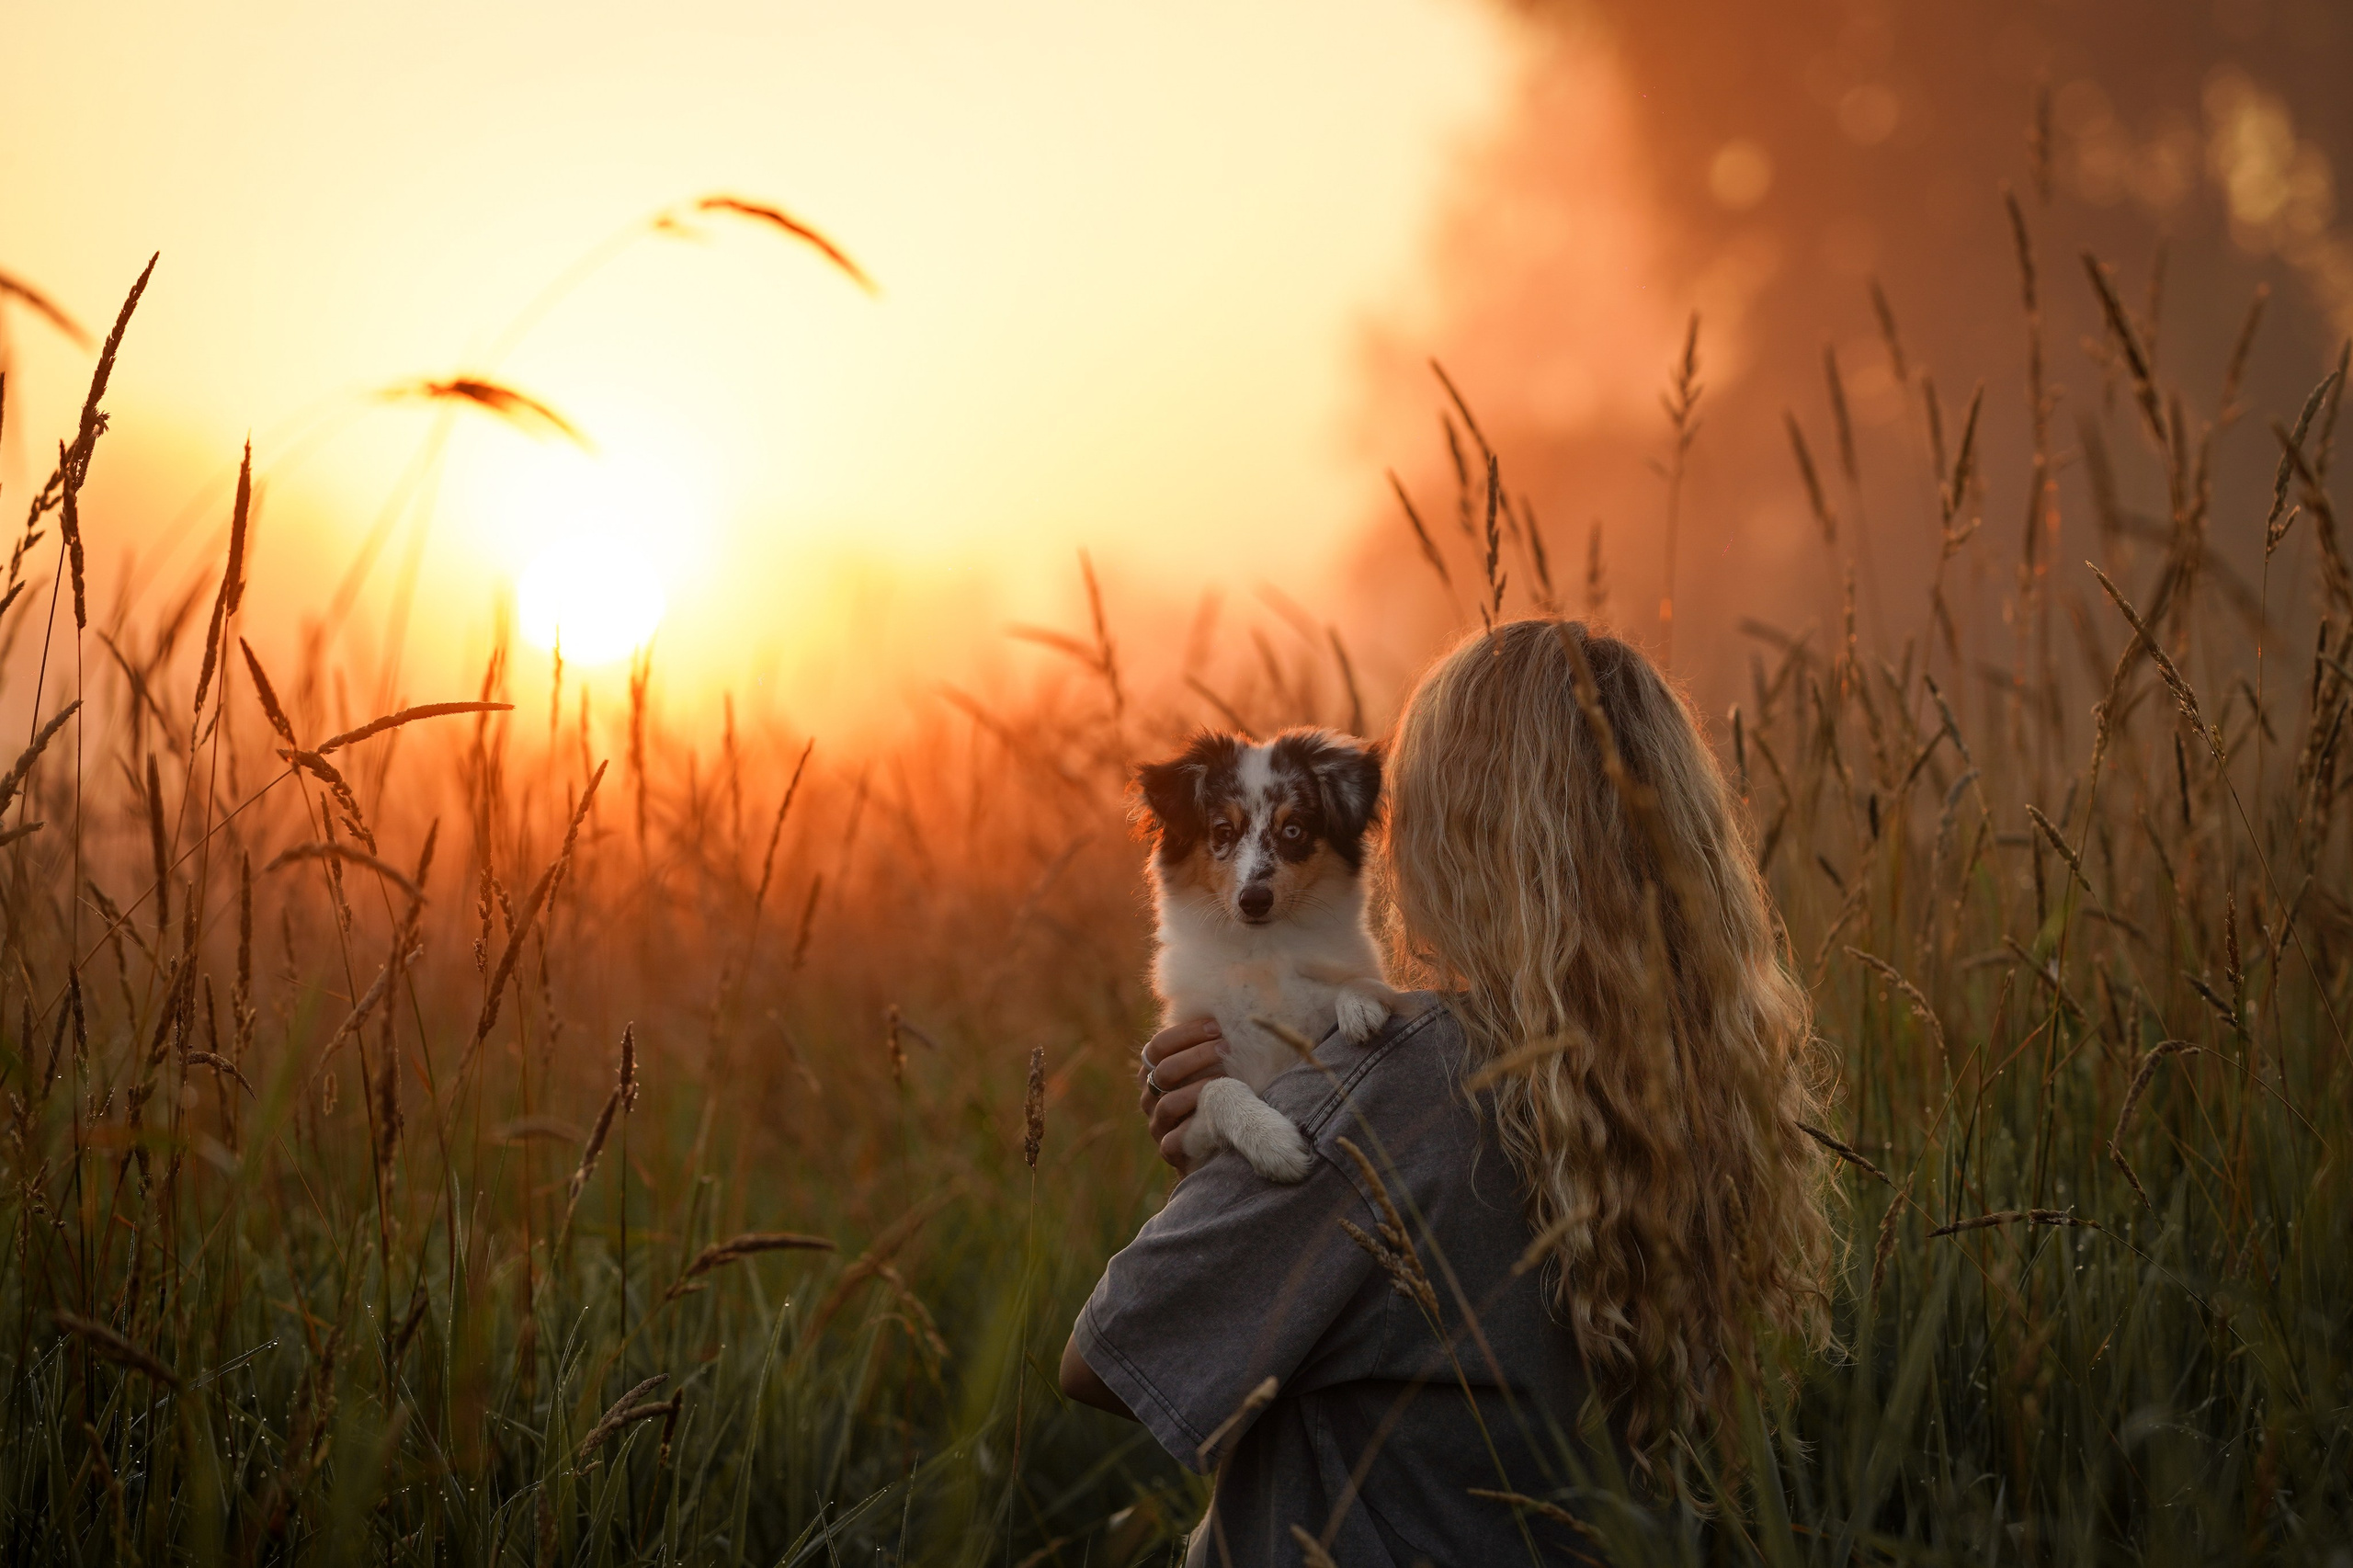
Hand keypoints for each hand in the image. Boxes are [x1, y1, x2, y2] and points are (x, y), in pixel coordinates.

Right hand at [1139, 1018, 1224, 1174]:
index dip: (1184, 1033)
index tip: (1216, 1026)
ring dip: (1200, 1088)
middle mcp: (1150, 1096)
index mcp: (1154, 1072)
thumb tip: (1228, 1011)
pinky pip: (1174, 1139)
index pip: (1157, 1046)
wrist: (1218, 1146)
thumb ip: (1209, 1045)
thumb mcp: (1211, 1067)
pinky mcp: (1169, 1150)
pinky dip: (1196, 1124)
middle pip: (1163, 1070)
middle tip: (1227, 1047)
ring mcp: (1157, 1124)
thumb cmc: (1218, 1097)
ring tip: (1228, 1078)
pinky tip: (1218, 1115)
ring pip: (1169, 1103)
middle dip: (1197, 1055)